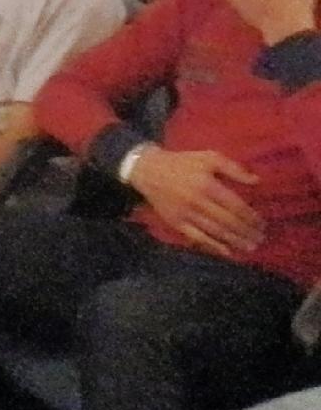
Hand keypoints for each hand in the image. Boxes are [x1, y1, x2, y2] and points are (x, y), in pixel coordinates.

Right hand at [132, 148, 266, 257]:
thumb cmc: (182, 163)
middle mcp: (197, 202)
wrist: (148, 170)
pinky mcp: (176, 223)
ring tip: (250, 247)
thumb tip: (256, 181)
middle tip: (261, 238)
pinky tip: (227, 252)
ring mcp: (186, 214)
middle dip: (247, 232)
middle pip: (228, 221)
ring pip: (215, 231)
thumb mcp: (208, 157)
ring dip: (235, 241)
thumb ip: (233, 168)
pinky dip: (213, 246)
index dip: (251, 217)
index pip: (235, 206)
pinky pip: (197, 237)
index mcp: (207, 185)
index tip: (262, 224)